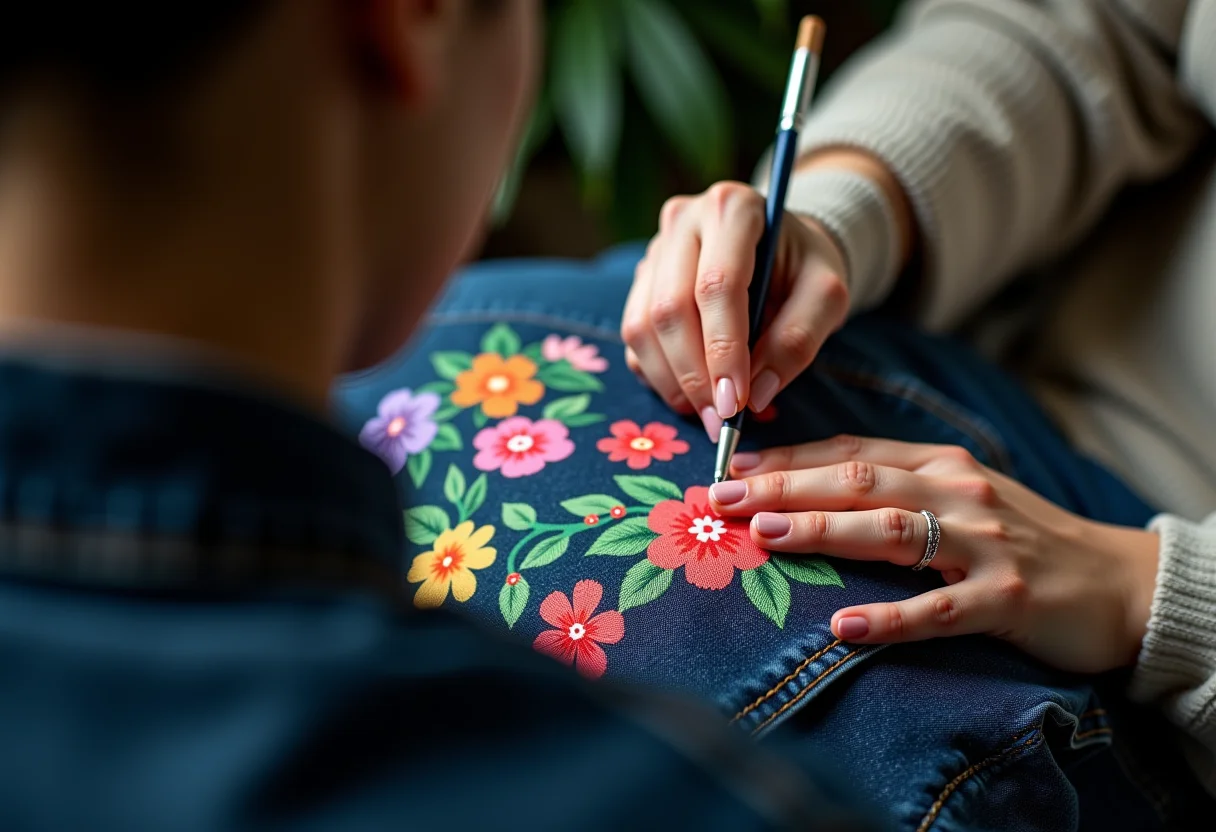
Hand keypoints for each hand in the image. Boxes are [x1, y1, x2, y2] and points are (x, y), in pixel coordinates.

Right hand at [621, 181, 849, 439]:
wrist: (783, 248)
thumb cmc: (805, 268)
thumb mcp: (826, 296)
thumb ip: (799, 340)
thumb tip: (756, 396)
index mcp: (734, 209)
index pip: (717, 285)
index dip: (723, 349)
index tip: (736, 402)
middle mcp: (683, 221)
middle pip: (670, 308)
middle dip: (694, 375)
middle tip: (721, 421)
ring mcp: (654, 250)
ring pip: (641, 326)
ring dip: (671, 382)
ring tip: (708, 415)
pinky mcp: (640, 282)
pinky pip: (633, 339)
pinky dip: (658, 376)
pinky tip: (691, 395)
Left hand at [707, 435, 1161, 673]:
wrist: (1118, 582)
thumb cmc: (1020, 538)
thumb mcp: (958, 495)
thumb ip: (893, 487)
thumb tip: (806, 488)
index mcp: (938, 463)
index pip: (849, 454)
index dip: (786, 460)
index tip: (729, 469)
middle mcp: (957, 491)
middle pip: (858, 483)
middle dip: (784, 487)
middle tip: (723, 497)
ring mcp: (985, 543)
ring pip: (891, 531)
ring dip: (824, 531)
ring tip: (767, 535)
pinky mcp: (1008, 599)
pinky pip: (940, 608)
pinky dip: (891, 617)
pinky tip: (845, 627)